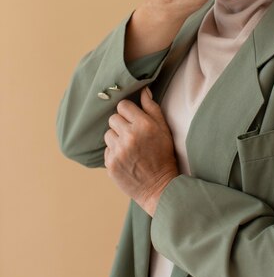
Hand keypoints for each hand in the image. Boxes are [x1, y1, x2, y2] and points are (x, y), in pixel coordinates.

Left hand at [104, 87, 178, 216]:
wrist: (159, 187)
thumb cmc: (163, 155)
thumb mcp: (164, 129)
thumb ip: (152, 108)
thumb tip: (143, 90)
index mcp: (144, 125)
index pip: (123, 106)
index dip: (128, 111)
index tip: (133, 118)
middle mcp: (130, 137)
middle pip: (113, 118)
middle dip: (121, 124)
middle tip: (132, 134)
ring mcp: (119, 152)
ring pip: (108, 134)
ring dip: (116, 138)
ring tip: (129, 147)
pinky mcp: (111, 164)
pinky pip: (106, 150)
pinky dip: (114, 152)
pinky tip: (126, 158)